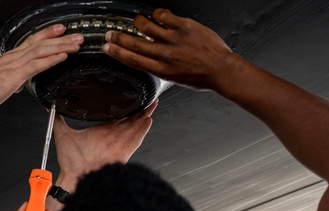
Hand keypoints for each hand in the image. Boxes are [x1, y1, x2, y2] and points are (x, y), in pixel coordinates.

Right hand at [0, 25, 82, 118]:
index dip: (48, 35)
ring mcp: (14, 65)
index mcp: (11, 58)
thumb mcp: (3, 83)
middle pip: (40, 42)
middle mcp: (13, 57)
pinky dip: (50, 60)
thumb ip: (13, 80)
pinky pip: (36, 65)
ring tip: (75, 44)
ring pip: (41, 50)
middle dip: (60, 38)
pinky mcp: (14, 76)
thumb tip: (20, 82)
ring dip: (60, 46)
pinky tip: (62, 57)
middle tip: (77, 36)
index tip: (61, 31)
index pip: (33, 42)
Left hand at [53, 100, 155, 184]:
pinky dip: (142, 131)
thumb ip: (58, 119)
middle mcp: (112, 137)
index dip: (127, 107)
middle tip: (149, 97)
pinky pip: (135, 140)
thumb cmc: (70, 161)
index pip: (118, 116)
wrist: (74, 176)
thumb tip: (50, 106)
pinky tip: (148, 120)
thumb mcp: (63, 134)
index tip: (133, 95)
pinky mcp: (123, 152)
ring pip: (136, 127)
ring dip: (145, 115)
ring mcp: (119, 144)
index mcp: (102, 131)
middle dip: (141, 109)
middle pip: (131, 120)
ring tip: (153, 104)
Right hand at [102, 9, 234, 91]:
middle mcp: (165, 55)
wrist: (221, 70)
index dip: (117, 53)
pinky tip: (158, 15)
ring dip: (138, 23)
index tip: (107, 48)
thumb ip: (161, 68)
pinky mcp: (184, 27)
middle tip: (110, 34)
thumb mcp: (176, 79)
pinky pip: (165, 16)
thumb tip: (150, 61)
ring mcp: (174, 40)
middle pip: (134, 44)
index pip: (133, 60)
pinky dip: (158, 14)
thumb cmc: (202, 77)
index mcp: (162, 70)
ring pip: (147, 27)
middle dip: (118, 38)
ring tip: (137, 22)